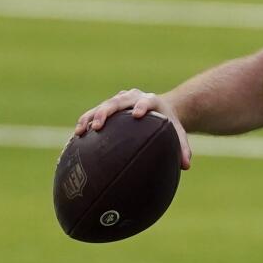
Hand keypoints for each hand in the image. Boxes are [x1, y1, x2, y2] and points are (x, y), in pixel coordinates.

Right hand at [73, 89, 192, 169]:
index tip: (137, 114)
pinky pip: (93, 113)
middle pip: (117, 101)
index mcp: (151, 101)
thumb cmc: (168, 124)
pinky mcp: (108, 107)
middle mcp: (132, 97)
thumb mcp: (177, 133)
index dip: (141, 105)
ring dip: (90, 117)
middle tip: (98, 125)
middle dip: (106, 112)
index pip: (146, 101)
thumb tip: (186, 166)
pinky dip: (85, 122)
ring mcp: (118, 101)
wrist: (159, 107)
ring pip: (102, 106)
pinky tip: (77, 136)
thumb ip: (182, 148)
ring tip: (81, 131)